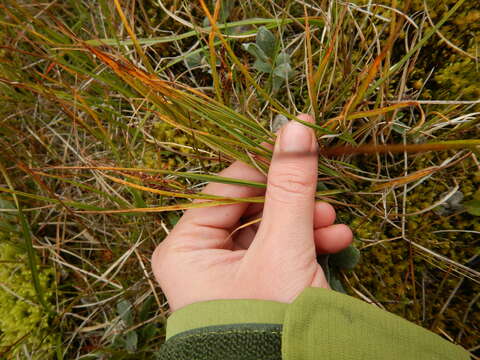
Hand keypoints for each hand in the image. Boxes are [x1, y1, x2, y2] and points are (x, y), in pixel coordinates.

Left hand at [151, 114, 352, 310]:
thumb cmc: (268, 320)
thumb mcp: (283, 247)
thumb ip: (290, 186)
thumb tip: (296, 124)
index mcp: (184, 248)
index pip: (225, 187)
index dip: (262, 164)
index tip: (296, 143)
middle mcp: (199, 259)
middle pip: (251, 209)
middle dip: (292, 204)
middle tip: (321, 198)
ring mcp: (226, 275)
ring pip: (269, 230)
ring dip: (305, 224)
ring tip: (335, 228)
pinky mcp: (252, 286)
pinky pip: (278, 252)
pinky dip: (305, 246)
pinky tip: (334, 244)